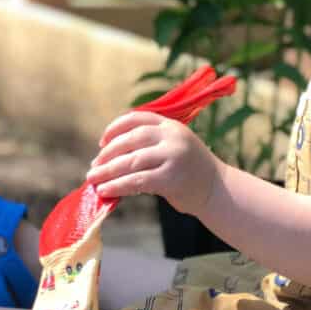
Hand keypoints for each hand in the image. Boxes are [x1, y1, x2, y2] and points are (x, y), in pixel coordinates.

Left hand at [84, 112, 220, 215]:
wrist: (217, 189)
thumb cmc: (190, 170)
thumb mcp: (175, 146)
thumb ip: (150, 143)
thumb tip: (109, 154)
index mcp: (171, 125)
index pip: (136, 118)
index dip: (114, 129)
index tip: (102, 142)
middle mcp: (172, 137)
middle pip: (130, 140)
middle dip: (107, 154)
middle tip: (94, 166)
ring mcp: (172, 157)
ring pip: (130, 162)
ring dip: (107, 171)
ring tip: (93, 179)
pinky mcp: (170, 178)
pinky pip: (136, 181)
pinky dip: (117, 186)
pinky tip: (105, 191)